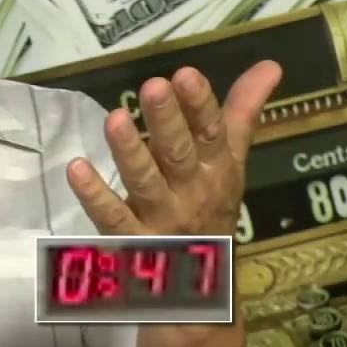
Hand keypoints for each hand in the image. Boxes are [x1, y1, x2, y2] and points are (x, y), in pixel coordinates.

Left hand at [68, 60, 281, 236]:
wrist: (201, 283)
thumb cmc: (210, 206)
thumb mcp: (230, 161)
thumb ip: (241, 112)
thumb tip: (270, 63)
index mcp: (215, 168)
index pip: (211, 132)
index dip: (200, 104)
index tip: (185, 73)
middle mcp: (191, 191)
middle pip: (179, 153)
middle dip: (167, 120)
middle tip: (153, 85)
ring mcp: (161, 218)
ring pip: (145, 183)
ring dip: (130, 152)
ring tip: (114, 119)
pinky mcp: (131, 241)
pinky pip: (113, 218)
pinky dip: (95, 196)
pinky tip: (76, 168)